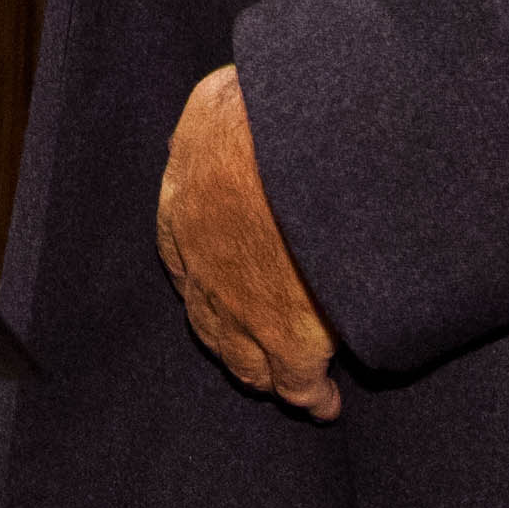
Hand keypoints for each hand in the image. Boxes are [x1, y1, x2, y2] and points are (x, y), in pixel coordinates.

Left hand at [155, 65, 339, 420]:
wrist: (293, 149)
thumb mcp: (221, 103)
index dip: (214, 274)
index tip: (235, 283)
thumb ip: (221, 117)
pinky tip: (324, 404)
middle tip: (259, 348)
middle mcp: (201, 268)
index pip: (191, 257)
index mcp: (183, 209)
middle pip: (211, 318)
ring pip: (246, 358)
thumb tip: (228, 105)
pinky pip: (297, 384)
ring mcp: (242, 311)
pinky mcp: (290, 340)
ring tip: (288, 384)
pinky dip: (311, 397)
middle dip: (233, 333)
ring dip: (266, 370)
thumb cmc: (260, 113)